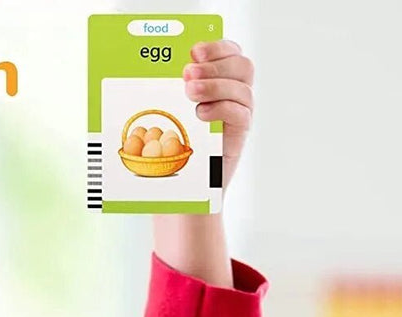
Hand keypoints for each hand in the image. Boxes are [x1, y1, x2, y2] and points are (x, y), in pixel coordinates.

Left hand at [183, 39, 253, 187]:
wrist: (188, 185)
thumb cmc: (178, 146)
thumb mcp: (175, 111)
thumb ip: (177, 89)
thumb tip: (158, 69)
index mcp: (224, 81)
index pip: (232, 53)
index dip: (217, 47)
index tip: (194, 52)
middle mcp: (237, 94)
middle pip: (242, 66)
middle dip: (215, 65)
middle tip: (188, 73)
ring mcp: (241, 114)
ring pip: (242, 89)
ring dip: (214, 86)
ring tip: (190, 93)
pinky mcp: (240, 135)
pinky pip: (241, 114)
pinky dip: (221, 109)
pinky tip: (201, 114)